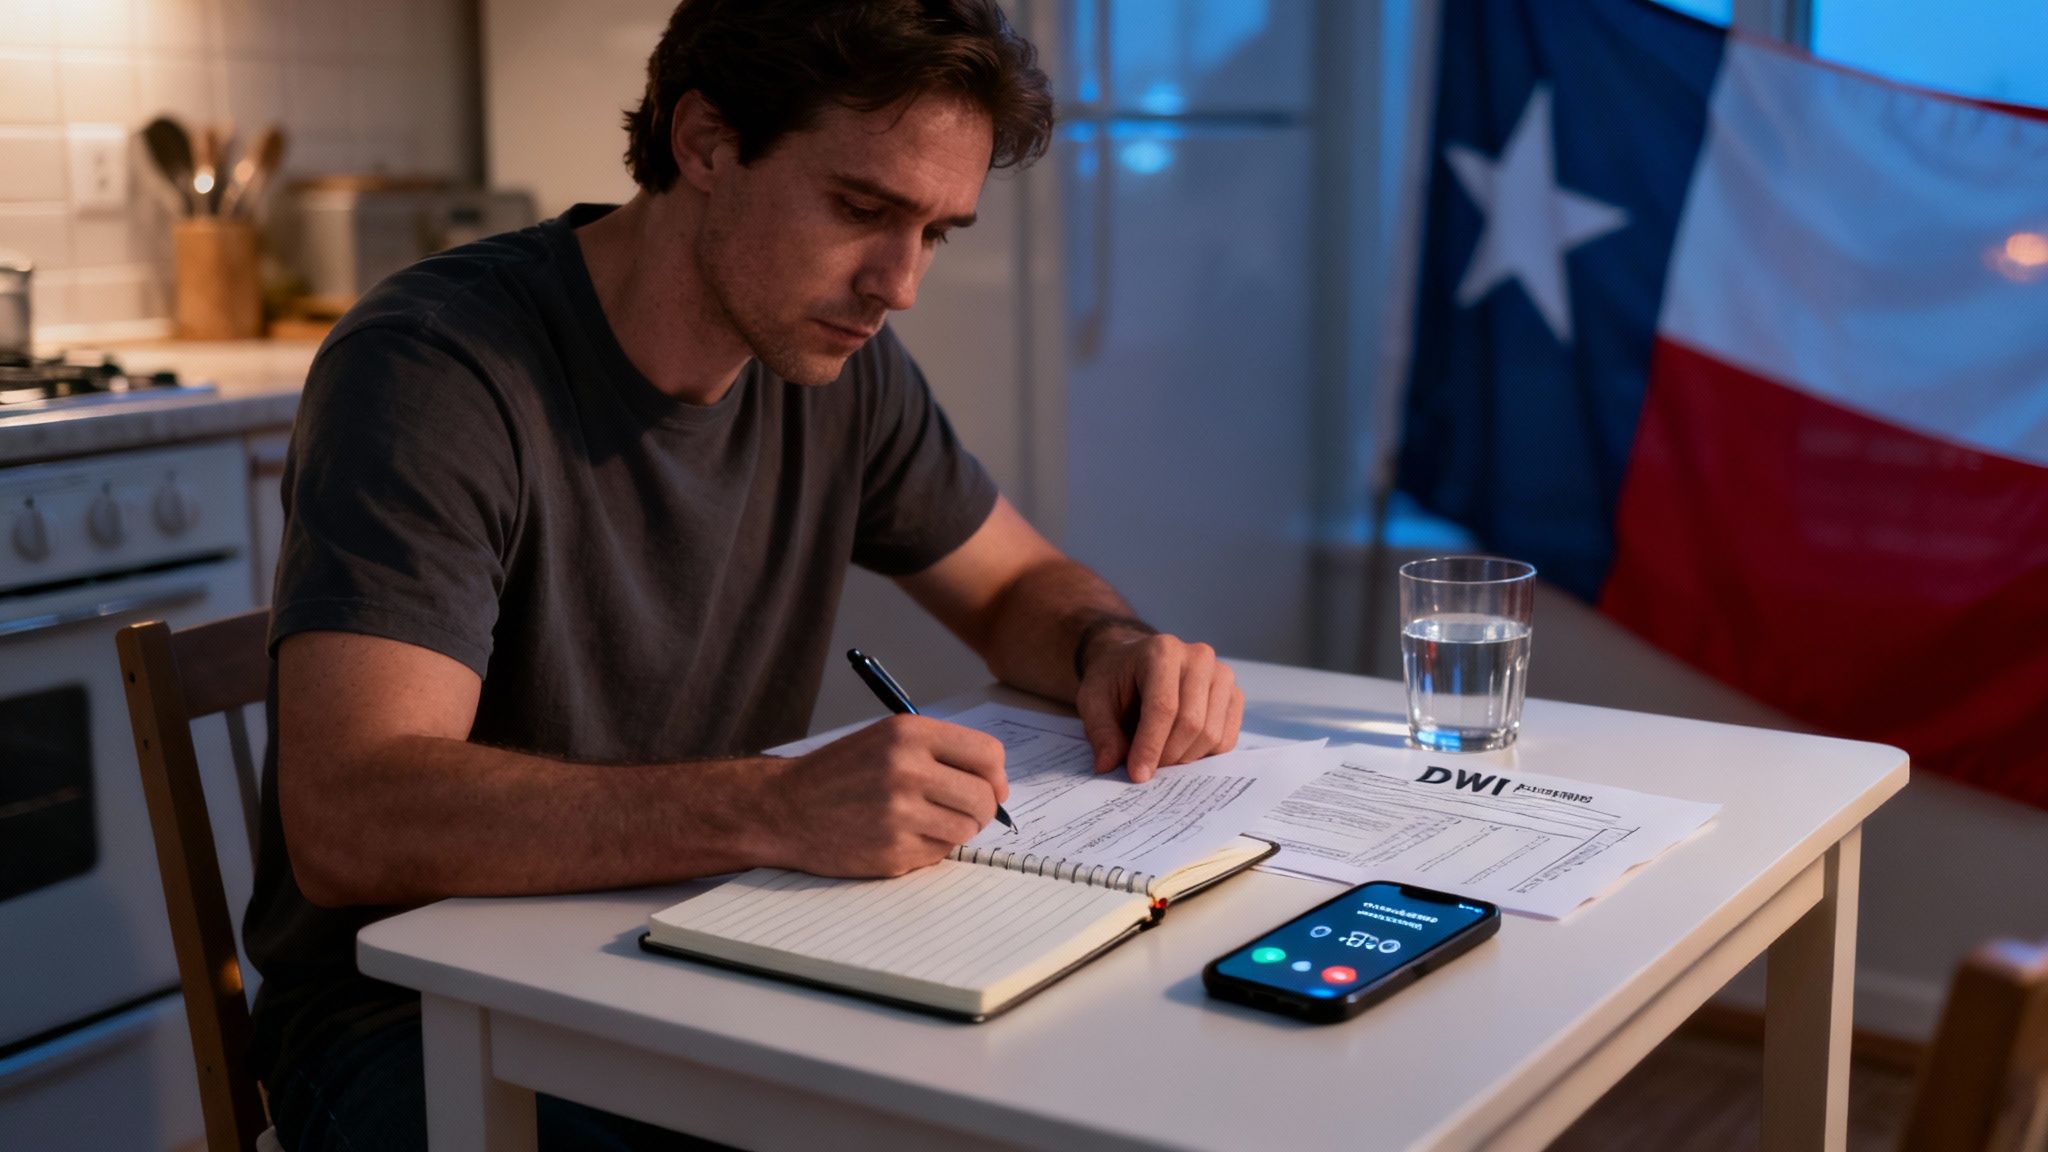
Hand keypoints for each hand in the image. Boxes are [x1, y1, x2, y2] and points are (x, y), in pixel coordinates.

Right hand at [767, 714, 1007, 877]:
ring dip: (955, 830)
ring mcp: (899, 813)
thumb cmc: (840, 773)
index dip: (996, 775)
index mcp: (908, 734)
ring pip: (966, 828)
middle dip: (982, 809)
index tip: (993, 786)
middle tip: (964, 811)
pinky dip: (930, 848)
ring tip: (926, 822)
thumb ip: (941, 753)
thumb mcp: (886, 739)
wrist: (784, 808)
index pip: (987, 754)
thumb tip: (997, 784)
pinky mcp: (892, 850)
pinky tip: (901, 836)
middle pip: (983, 797)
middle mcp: (906, 769)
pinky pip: (939, 853)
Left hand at [1075, 633, 1241, 781]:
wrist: (1136, 664)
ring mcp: (1222, 674)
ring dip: (1184, 758)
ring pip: (1211, 734)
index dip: (1150, 746)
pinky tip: (1181, 748)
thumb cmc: (1115, 681)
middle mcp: (1198, 657)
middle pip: (1191, 723)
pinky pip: (1227, 739)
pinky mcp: (1234, 694)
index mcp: (1162, 651)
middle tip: (1146, 769)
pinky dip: (1203, 754)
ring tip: (1161, 755)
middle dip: (1167, 756)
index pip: (1163, 707)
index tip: (1138, 775)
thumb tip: (1108, 765)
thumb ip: (1100, 732)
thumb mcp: (1093, 701)